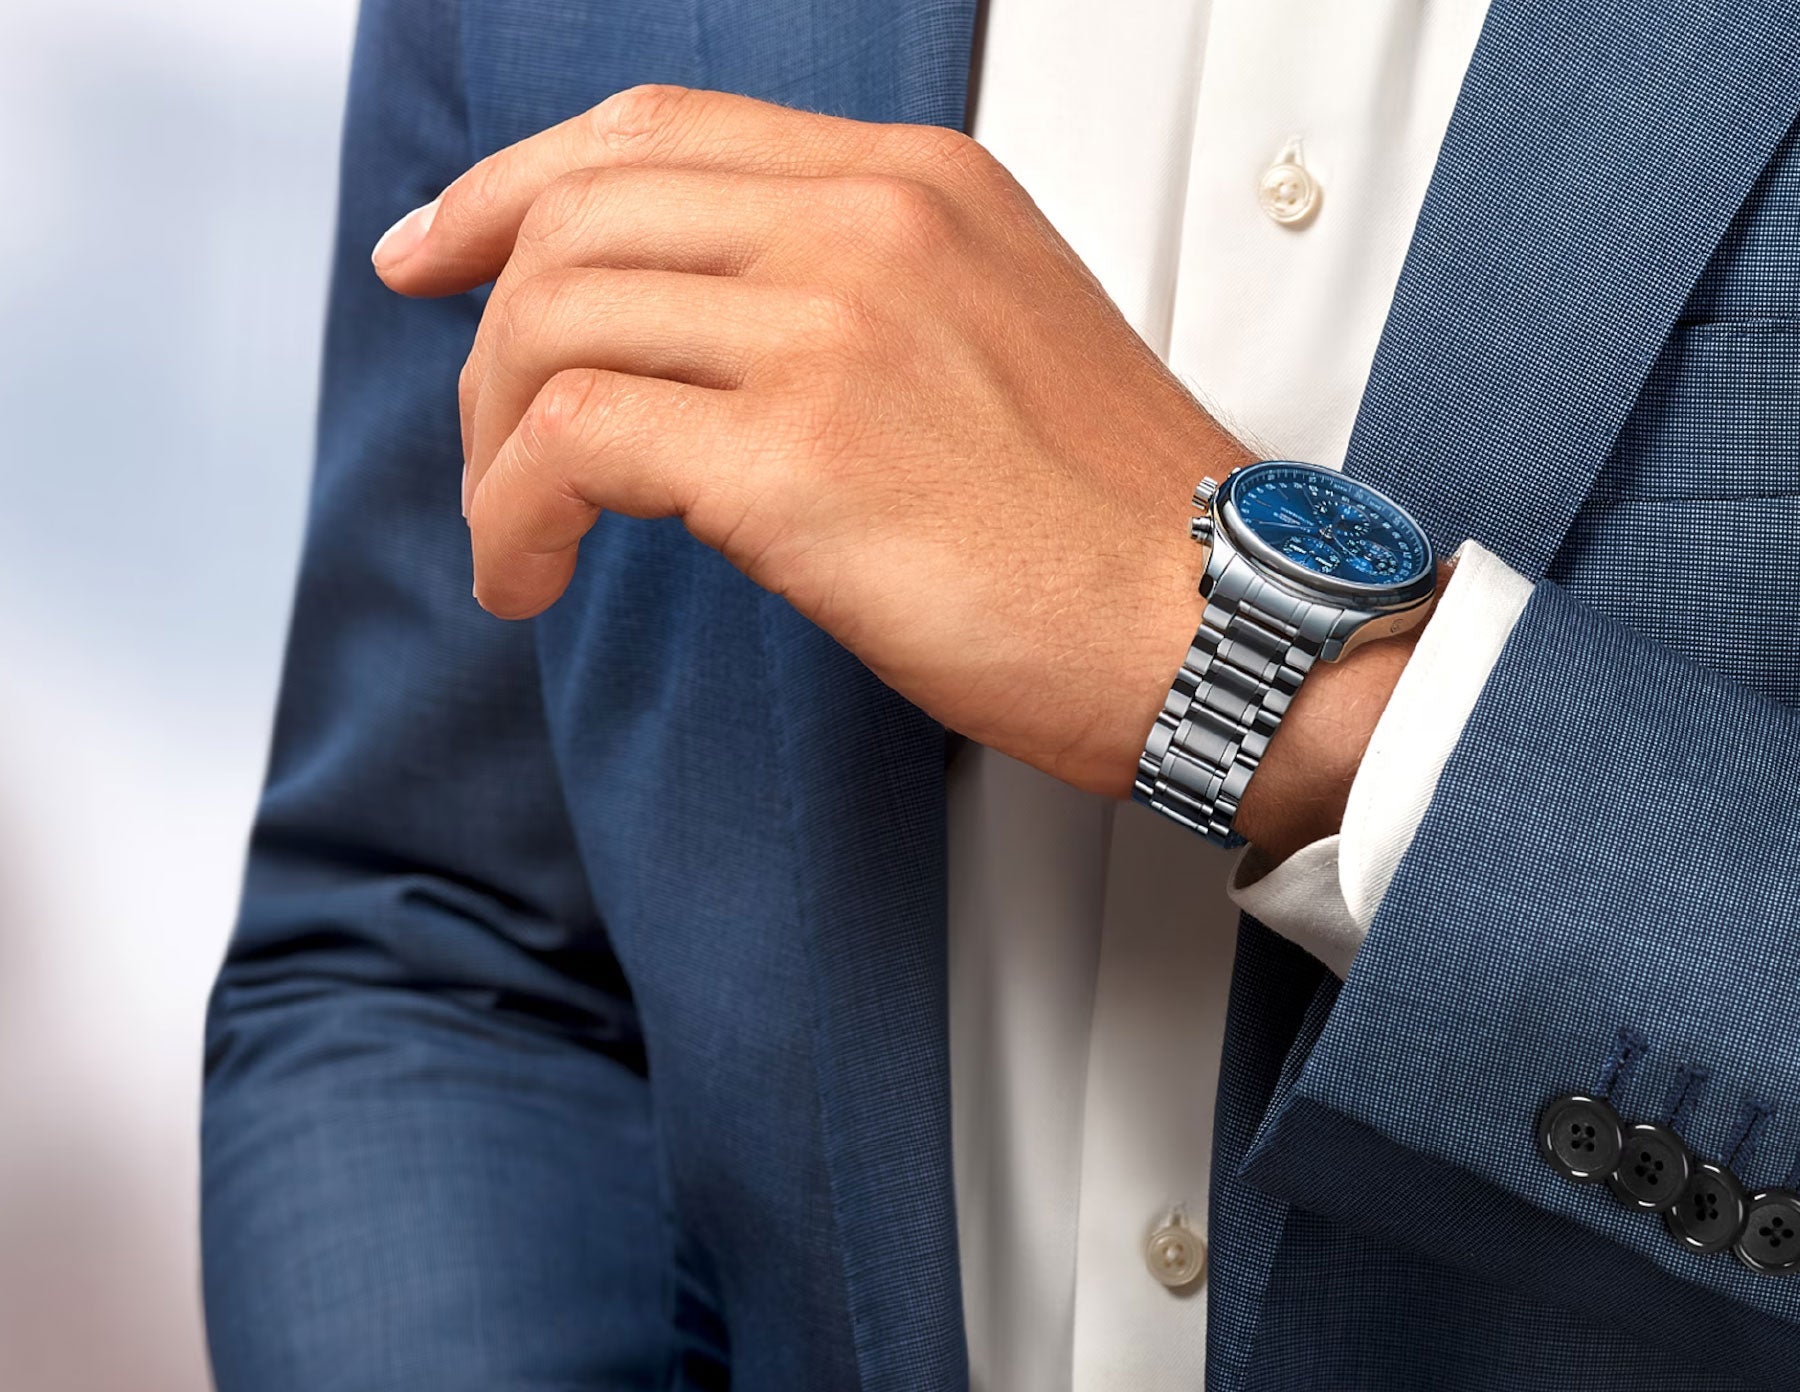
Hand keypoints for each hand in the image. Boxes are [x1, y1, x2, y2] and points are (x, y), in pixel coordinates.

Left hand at [373, 84, 1244, 797]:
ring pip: (553, 320)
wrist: (1220, 631)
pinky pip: (573, 445)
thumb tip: (708, 354)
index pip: (656, 132)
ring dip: (493, 445)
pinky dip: (513, 516)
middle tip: (482, 444)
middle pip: (576, 216)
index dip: (514, 189)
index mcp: (915, 183)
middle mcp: (867, 221)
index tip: (441, 258)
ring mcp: (835, 326)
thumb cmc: (1115, 532)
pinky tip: (529, 580)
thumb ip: (857, 304)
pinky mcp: (802, 454)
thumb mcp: (995, 343)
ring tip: (520, 539)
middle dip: (486, 338)